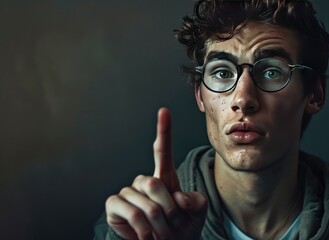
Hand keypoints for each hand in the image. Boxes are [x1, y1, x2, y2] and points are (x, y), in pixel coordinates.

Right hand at [105, 108, 207, 239]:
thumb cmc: (181, 227)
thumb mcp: (197, 213)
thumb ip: (196, 201)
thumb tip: (178, 197)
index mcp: (164, 177)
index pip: (163, 151)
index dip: (163, 131)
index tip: (164, 111)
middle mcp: (144, 182)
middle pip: (154, 183)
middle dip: (168, 209)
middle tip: (172, 224)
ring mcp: (129, 192)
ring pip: (144, 202)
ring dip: (158, 223)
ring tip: (161, 232)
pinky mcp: (115, 205)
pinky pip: (130, 212)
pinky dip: (142, 228)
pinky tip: (146, 235)